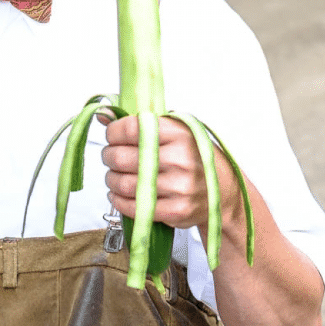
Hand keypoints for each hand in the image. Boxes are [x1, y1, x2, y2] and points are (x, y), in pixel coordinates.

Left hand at [101, 114, 215, 229]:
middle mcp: (179, 159)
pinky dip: (118, 201)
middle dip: (109, 157)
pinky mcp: (176, 210)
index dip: (113, 132)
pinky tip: (118, 194)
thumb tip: (102, 115)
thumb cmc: (193, 156)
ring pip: (124, 184)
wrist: (223, 189)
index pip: (132, 129)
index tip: (111, 136)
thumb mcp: (174, 130)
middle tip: (110, 157)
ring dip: (111, 180)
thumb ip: (140, 123)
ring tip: (114, 176)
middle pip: (122, 157)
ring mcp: (178, 186)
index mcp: (178, 133)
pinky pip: (134, 207)